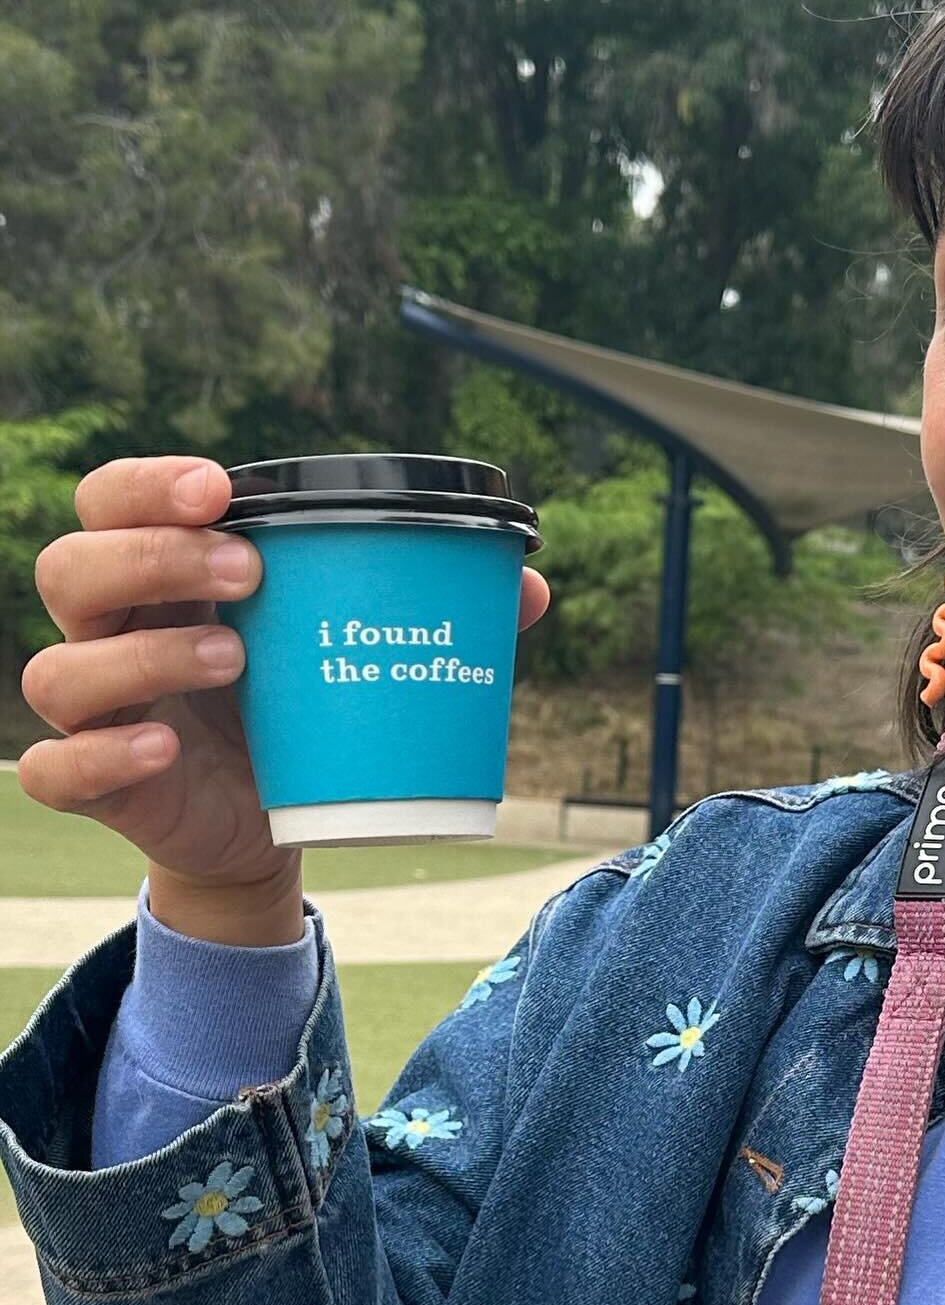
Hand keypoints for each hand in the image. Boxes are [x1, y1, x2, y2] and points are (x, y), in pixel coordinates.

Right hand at [17, 456, 550, 897]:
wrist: (279, 819)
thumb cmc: (306, 704)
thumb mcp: (356, 648)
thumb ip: (430, 609)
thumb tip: (528, 587)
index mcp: (167, 576)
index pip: (114, 501)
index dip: (147, 485)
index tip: (219, 487)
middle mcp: (115, 630)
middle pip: (73, 566)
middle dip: (154, 557)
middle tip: (247, 570)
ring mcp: (102, 710)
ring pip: (60, 667)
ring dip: (142, 656)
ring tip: (235, 661)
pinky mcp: (104, 785)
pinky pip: (56, 769)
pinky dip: (97, 757)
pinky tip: (161, 749)